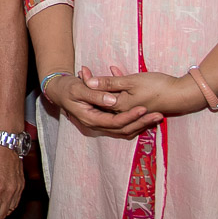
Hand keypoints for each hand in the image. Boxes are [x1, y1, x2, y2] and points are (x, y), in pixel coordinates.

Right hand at [46, 67, 162, 137]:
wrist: (59, 91)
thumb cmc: (67, 88)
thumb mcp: (79, 88)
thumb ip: (95, 94)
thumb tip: (112, 100)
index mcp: (90, 119)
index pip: (115, 122)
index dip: (131, 116)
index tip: (144, 108)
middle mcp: (96, 125)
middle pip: (123, 130)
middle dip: (141, 123)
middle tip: (158, 115)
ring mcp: (100, 125)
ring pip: (124, 131)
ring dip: (141, 125)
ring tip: (156, 117)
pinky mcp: (104, 121)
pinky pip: (122, 127)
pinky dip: (134, 123)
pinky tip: (146, 117)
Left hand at [85, 66, 203, 118]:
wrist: (182, 94)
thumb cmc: (157, 87)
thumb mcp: (131, 81)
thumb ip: (109, 82)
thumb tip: (89, 82)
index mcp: (119, 107)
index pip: (97, 97)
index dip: (88, 83)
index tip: (81, 72)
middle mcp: (124, 111)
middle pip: (102, 97)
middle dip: (94, 83)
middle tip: (84, 71)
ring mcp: (132, 109)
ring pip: (113, 95)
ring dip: (106, 82)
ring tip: (98, 70)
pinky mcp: (139, 105)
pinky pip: (123, 94)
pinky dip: (118, 84)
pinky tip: (116, 70)